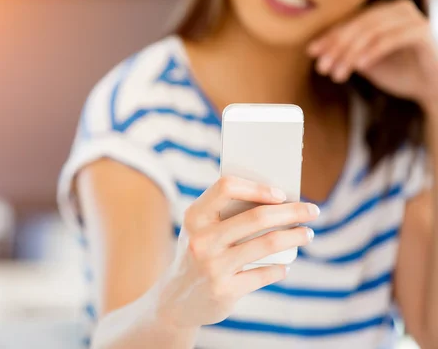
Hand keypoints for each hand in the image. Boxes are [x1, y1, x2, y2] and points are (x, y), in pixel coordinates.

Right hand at [154, 176, 318, 328]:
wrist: (175, 300)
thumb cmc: (198, 253)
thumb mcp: (200, 229)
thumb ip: (225, 212)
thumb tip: (277, 199)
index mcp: (194, 217)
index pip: (226, 187)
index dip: (257, 188)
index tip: (281, 193)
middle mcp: (201, 239)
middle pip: (256, 217)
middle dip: (292, 211)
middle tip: (312, 210)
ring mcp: (212, 266)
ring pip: (266, 244)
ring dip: (295, 237)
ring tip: (308, 233)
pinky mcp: (224, 290)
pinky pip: (264, 273)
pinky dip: (279, 269)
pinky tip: (284, 266)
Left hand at [308, 0, 437, 110]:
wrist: (432, 87)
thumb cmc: (400, 72)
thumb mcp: (366, 62)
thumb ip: (346, 53)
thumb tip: (316, 51)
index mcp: (381, 12)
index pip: (350, 22)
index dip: (329, 37)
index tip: (312, 53)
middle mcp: (396, 8)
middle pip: (358, 26)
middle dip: (336, 47)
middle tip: (322, 67)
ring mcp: (411, 17)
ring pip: (371, 32)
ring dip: (350, 54)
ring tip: (337, 74)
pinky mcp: (422, 31)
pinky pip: (391, 39)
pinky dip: (372, 52)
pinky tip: (359, 66)